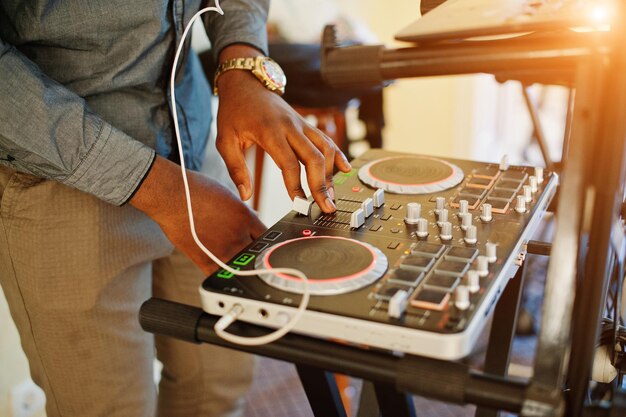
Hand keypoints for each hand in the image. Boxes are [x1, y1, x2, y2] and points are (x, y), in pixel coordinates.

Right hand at [130, 156, 266, 274]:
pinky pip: (219, 274)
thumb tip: (250, 223)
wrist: (171, 195)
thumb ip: (241, 213)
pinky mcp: (204, 259)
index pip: (266, 236)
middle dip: (255, 255)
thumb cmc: (196, 190)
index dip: (266, 243)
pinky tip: (225, 275)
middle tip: (255, 259)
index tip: (264, 246)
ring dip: (241, 266)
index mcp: (246, 218)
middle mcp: (237, 235)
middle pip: (256, 254)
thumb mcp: (228, 197)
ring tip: (242, 268)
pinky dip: (223, 276)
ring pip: (240, 266)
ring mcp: (222, 249)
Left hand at [214, 45, 351, 212]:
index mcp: (270, 131)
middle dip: (321, 185)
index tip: (299, 204)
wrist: (244, 83)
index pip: (289, 163)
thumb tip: (245, 196)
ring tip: (330, 195)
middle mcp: (290, 126)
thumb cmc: (233, 112)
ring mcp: (301, 123)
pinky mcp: (306, 123)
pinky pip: (326, 139)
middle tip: (326, 207)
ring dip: (330, 173)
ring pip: (325, 148)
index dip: (296, 186)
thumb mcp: (225, 140)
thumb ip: (236, 169)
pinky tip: (345, 169)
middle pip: (314, 157)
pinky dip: (337, 155)